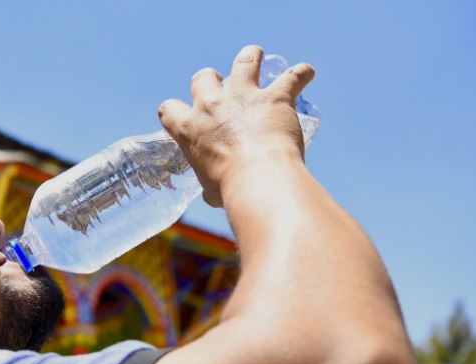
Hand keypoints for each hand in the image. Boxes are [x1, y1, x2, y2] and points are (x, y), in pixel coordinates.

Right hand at [159, 45, 314, 206]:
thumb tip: (215, 194)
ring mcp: (244, 97)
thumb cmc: (231, 190)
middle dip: (210, 79)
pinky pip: (293, 76)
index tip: (183, 116)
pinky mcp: (276, 98)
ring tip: (255, 58)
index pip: (168, 109)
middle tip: (221, 90)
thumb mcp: (210, 190)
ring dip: (250, 57)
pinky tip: (306, 74)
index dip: (174, 111)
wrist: (259, 179)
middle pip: (202, 77)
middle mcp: (213, 105)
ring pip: (245, 61)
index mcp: (189, 129)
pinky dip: (301, 74)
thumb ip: (211, 184)